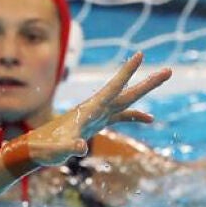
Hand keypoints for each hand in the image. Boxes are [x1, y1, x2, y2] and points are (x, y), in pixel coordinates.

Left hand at [25, 52, 171, 166]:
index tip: (139, 55)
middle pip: (125, 92)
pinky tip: (150, 119)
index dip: (125, 73)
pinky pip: (120, 116)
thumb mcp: (57, 151)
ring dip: (144, 91)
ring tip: (164, 79)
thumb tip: (80, 147)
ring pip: (125, 101)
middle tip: (169, 71)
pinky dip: (134, 116)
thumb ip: (67, 148)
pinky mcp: (96, 123)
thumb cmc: (45, 150)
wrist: (36, 149)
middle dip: (147, 82)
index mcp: (88, 111)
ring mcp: (97, 115)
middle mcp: (95, 109)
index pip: (111, 89)